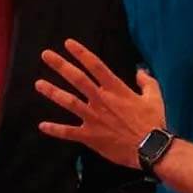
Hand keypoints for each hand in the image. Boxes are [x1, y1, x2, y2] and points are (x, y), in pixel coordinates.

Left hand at [35, 38, 166, 168]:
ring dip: (52, 92)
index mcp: (116, 89)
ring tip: (38, 84)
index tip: (68, 43)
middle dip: (60, 65)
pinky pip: (69, 132)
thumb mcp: (154, 97)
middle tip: (45, 55)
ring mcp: (93, 118)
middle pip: (77, 78)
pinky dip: (55, 129)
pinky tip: (42, 125)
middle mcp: (101, 100)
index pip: (95, 65)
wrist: (150, 149)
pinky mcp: (90, 136)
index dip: (81, 53)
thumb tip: (140, 71)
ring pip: (69, 102)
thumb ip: (146, 82)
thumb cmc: (153, 122)